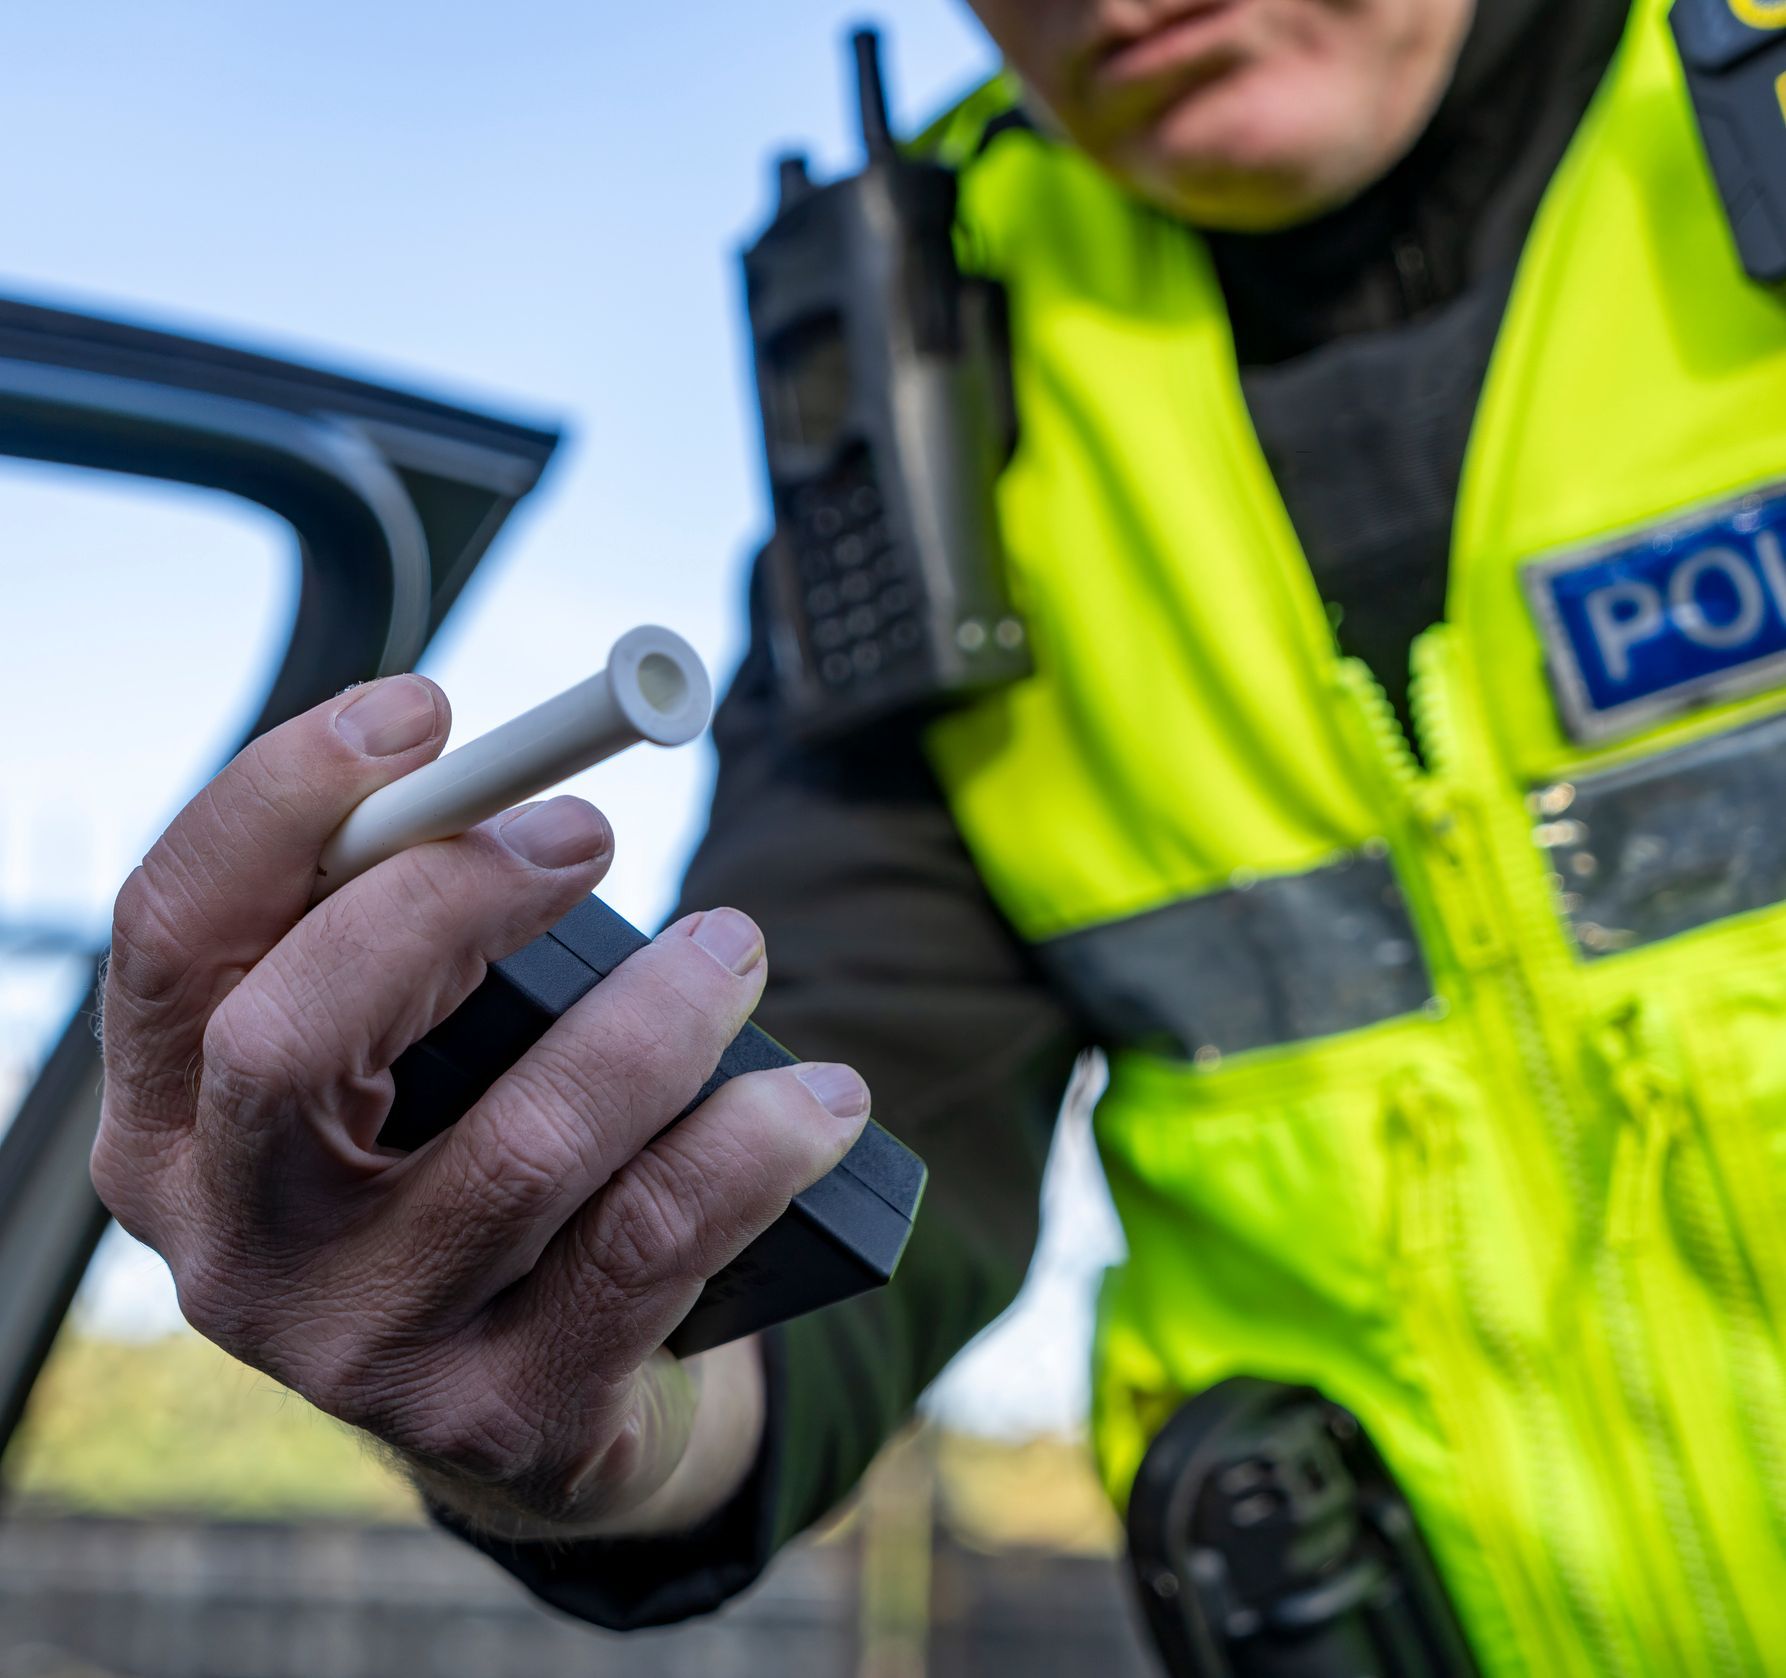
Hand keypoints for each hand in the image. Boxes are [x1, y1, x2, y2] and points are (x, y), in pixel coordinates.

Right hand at [91, 674, 869, 1537]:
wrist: (533, 1404)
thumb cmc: (462, 1170)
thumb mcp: (399, 1061)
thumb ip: (402, 944)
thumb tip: (513, 796)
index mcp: (172, 1126)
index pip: (172, 939)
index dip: (282, 802)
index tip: (425, 712)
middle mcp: (234, 1249)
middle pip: (289, 1038)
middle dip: (451, 899)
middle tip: (587, 835)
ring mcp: (360, 1351)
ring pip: (518, 1148)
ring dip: (654, 1019)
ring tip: (735, 949)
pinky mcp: (502, 1415)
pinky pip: (650, 1244)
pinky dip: (754, 1143)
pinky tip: (820, 1099)